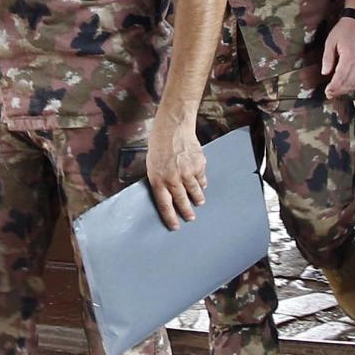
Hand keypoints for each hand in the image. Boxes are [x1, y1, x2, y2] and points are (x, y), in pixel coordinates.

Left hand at [145, 114, 206, 230]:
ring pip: (195, 192)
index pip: (165, 205)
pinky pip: (202, 179)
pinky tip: (201, 184)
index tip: (175, 226)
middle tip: (190, 218)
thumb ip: (160, 180)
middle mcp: (173, 179)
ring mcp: (187, 173)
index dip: (170, 218)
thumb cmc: (159, 145)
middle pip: (182, 202)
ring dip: (198, 199)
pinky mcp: (198, 166)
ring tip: (199, 203)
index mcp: (158, 180)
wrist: (173, 128)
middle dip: (187, 212)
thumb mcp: (152, 165)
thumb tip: (167, 194)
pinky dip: (202, 183)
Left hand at [321, 16, 354, 97]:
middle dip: (339, 90)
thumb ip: (327, 58)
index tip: (327, 91)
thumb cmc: (343, 31)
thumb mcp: (330, 42)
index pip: (341, 76)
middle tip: (330, 94)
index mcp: (349, 55)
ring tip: (337, 92)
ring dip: (346, 89)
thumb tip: (325, 73)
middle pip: (349, 81)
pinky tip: (347, 87)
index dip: (334, 86)